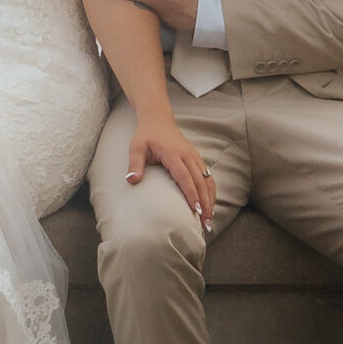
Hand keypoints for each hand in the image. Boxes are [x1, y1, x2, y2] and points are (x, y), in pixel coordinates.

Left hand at [128, 107, 215, 223]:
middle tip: (205, 224)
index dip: (191, 194)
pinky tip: (210, 205)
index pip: (184, 177)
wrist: (158, 119)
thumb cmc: (146, 136)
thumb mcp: (136, 147)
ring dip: (210, 200)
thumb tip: (132, 181)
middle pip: (200, 182)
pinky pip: (208, 177)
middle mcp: (187, 156)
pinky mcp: (197, 159)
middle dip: (204, 204)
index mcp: (173, 154)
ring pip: (207, 180)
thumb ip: (134, 164)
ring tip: (210, 219)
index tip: (195, 210)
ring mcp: (194, 157)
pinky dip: (211, 192)